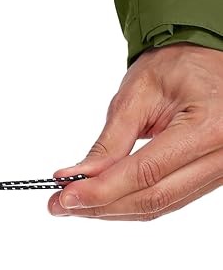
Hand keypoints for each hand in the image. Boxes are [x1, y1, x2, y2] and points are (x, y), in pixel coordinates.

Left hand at [49, 42, 222, 220]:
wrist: (208, 60)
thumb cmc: (178, 67)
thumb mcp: (136, 95)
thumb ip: (109, 143)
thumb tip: (78, 177)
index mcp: (206, 127)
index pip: (146, 173)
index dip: (102, 190)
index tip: (66, 196)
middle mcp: (221, 155)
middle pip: (152, 198)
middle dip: (101, 205)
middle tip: (62, 205)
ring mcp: (219, 171)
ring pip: (158, 206)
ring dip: (113, 209)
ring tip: (76, 204)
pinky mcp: (210, 179)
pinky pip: (167, 201)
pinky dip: (130, 203)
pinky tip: (103, 199)